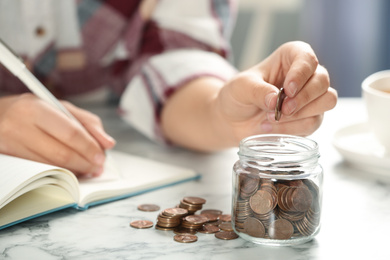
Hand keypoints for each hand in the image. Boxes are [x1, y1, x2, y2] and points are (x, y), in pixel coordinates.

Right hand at [0, 93, 115, 176]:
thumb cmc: (34, 110)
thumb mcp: (61, 108)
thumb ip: (88, 122)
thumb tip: (108, 142)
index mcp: (37, 109)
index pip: (70, 133)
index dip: (89, 148)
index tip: (102, 156)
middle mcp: (21, 126)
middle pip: (62, 153)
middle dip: (85, 163)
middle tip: (98, 167)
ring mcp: (12, 145)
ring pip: (51, 165)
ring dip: (75, 171)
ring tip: (89, 170)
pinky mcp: (9, 159)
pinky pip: (41, 171)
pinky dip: (61, 173)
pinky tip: (72, 171)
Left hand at [216, 41, 336, 143]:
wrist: (232, 120)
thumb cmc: (238, 96)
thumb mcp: (241, 88)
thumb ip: (258, 91)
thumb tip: (276, 101)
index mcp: (290, 57)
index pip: (307, 59)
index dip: (301, 74)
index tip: (287, 89)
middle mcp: (305, 75)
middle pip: (322, 82)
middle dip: (303, 98)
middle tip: (282, 109)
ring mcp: (310, 97)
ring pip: (326, 101)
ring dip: (300, 114)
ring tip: (272, 118)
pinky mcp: (309, 117)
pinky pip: (313, 123)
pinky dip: (292, 129)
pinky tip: (270, 128)